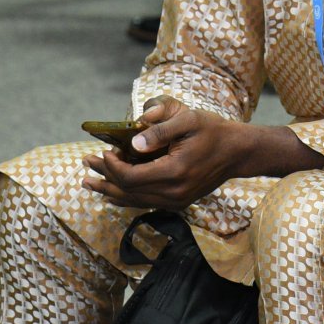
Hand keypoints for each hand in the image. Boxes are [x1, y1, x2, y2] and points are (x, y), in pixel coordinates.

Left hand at [83, 96, 246, 208]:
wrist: (238, 151)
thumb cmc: (213, 131)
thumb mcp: (188, 120)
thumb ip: (160, 130)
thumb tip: (133, 144)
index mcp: (175, 172)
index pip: (130, 176)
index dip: (112, 166)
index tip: (106, 150)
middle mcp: (174, 192)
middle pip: (128, 191)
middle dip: (104, 177)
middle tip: (86, 165)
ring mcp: (176, 200)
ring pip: (134, 200)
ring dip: (110, 190)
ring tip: (90, 183)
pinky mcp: (178, 201)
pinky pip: (145, 202)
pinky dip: (126, 197)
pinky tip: (112, 194)